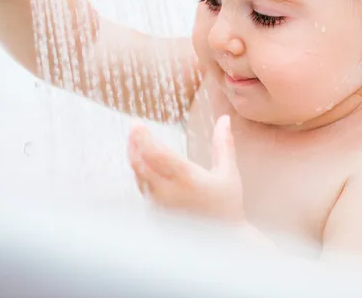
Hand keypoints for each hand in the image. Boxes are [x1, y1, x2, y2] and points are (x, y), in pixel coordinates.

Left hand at [128, 115, 244, 222]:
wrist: (224, 242)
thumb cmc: (228, 206)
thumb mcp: (228, 173)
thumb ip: (224, 143)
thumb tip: (224, 118)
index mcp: (186, 178)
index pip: (155, 153)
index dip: (142, 136)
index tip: (136, 122)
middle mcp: (168, 193)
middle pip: (139, 163)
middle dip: (133, 142)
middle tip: (134, 127)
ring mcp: (159, 206)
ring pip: (138, 176)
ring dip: (134, 157)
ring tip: (136, 141)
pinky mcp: (155, 216)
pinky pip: (142, 190)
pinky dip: (140, 174)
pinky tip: (143, 164)